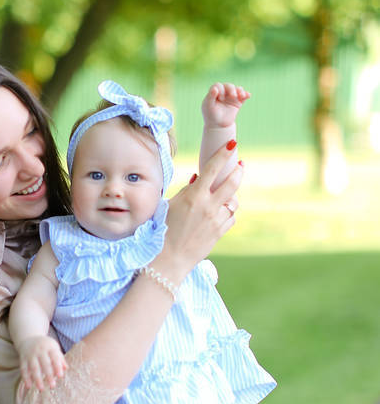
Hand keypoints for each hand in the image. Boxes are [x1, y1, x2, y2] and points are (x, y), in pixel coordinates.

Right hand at [18, 336, 66, 390]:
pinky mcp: (23, 358)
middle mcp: (39, 350)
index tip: (60, 376)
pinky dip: (26, 378)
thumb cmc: (45, 346)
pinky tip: (28, 386)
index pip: (55, 357)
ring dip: (37, 379)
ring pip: (34, 367)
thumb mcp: (54, 348)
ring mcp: (30, 354)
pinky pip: (24, 369)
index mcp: (50, 347)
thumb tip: (66, 369)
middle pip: (44, 363)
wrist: (29, 338)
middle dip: (48, 375)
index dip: (57, 366)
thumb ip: (60, 358)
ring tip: (41, 389)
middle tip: (52, 386)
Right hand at [159, 145, 242, 279]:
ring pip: (234, 201)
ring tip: (223, 195)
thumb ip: (186, 190)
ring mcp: (216, 220)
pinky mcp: (220, 232)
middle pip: (232, 182)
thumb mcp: (170, 205)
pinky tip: (219, 213)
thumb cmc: (163, 229)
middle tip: (239, 165)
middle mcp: (208, 206)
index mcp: (194, 196)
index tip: (232, 144)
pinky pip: (231, 217)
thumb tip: (198, 177)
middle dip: (238, 171)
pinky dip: (227, 213)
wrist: (168, 258)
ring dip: (231, 196)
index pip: (212, 168)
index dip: (224, 154)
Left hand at [201, 82, 250, 128]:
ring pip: (237, 89)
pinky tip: (248, 95)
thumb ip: (210, 97)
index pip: (218, 86)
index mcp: (215, 92)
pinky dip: (246, 94)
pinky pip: (243, 96)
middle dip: (231, 89)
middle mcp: (223, 92)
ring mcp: (231, 97)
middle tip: (232, 96)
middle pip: (229, 86)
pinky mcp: (238, 102)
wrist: (219, 125)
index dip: (221, 90)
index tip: (221, 98)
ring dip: (240, 90)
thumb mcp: (208, 106)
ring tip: (241, 95)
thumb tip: (215, 88)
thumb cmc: (211, 115)